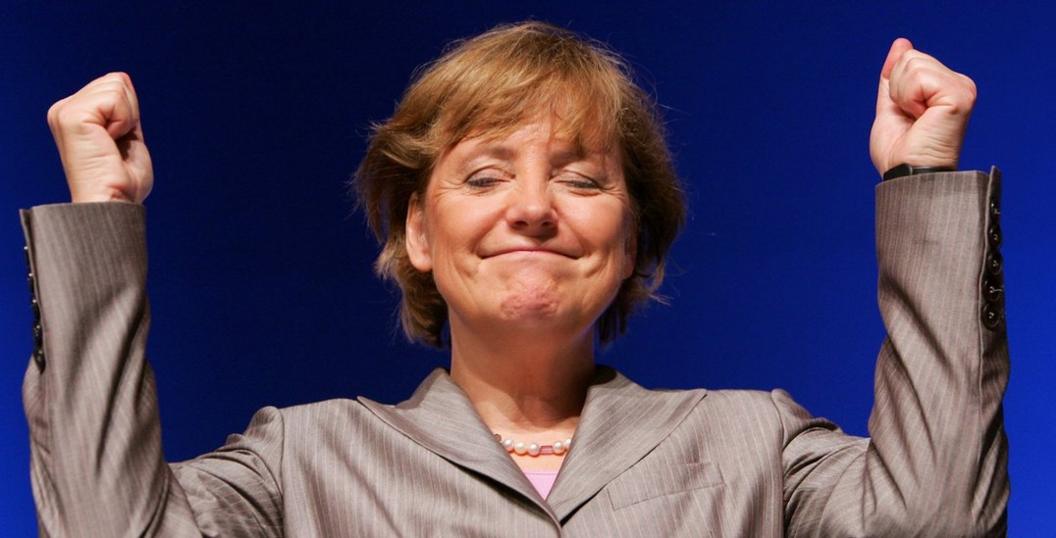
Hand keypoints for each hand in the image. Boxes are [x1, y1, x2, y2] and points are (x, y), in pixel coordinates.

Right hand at [46, 72, 152, 202]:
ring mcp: (65, 112)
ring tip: (113, 145)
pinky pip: (115, 98)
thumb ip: (122, 109)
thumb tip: (122, 78)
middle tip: (117, 146)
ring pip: (117, 86)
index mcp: (74, 114)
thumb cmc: (122, 182)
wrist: (114, 204)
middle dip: (130, 114)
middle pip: (117, 81)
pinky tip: (110, 142)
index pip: (115, 84)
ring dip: (127, 119)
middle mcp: (63, 110)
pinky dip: (124, 122)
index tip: (118, 144)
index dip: (130, 114)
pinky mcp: (71, 116)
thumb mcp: (127, 136)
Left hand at [869, 38, 976, 176]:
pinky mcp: (960, 95)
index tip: (907, 115)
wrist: (907, 175)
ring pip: (913, 63)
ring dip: (903, 96)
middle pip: (910, 58)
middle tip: (911, 119)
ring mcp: (962, 88)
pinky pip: (919, 77)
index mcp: (945, 87)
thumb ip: (894, 77)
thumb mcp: (891, 106)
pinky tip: (922, 118)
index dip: (895, 87)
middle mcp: (959, 84)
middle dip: (898, 90)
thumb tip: (901, 44)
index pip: (909, 59)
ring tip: (916, 120)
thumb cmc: (900, 152)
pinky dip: (909, 99)